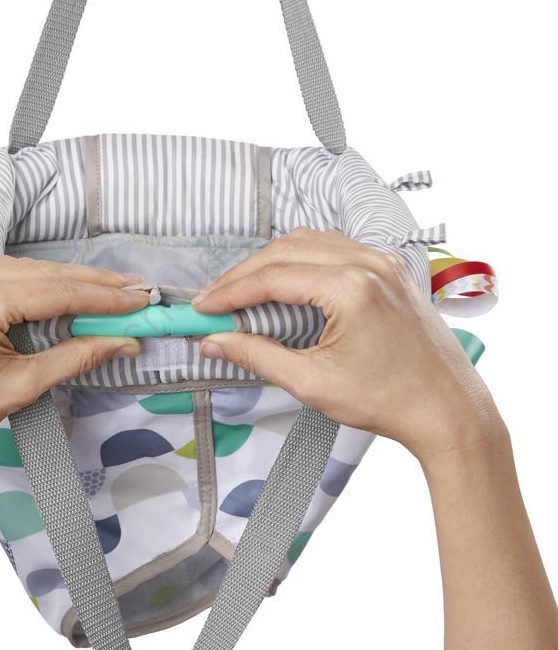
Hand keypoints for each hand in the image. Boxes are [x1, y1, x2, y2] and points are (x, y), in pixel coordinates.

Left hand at [0, 257, 146, 485]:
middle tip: (134, 290)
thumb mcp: (20, 386)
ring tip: (104, 291)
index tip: (140, 298)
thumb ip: (76, 356)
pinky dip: (28, 282)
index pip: (60, 291)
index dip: (107, 297)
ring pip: (21, 270)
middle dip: (92, 284)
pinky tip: (54, 290)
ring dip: (63, 281)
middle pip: (44, 274)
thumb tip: (123, 342)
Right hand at [193, 227, 505, 466]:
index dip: (229, 291)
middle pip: (285, 250)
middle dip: (243, 274)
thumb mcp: (313, 383)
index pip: (272, 276)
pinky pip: (333, 247)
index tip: (201, 308)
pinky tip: (284, 282)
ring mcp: (382, 261)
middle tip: (214, 302)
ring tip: (243, 292)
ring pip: (308, 241)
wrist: (448, 408)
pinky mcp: (388, 268)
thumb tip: (214, 342)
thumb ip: (257, 356)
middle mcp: (368, 263)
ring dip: (270, 263)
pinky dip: (300, 259)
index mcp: (350, 288)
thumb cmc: (388, 401)